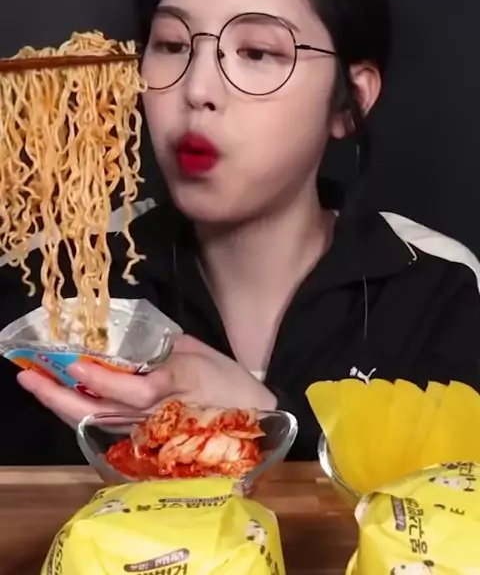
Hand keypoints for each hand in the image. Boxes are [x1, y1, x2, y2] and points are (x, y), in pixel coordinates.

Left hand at [17, 334, 276, 426]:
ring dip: (62, 405)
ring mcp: (146, 427)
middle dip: (60, 396)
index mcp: (173, 387)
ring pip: (97, 422)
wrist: (248, 415)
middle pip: (101, 412)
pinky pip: (107, 424)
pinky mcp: (145, 436)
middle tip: (29, 376)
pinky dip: (82, 412)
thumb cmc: (225, 379)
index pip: (132, 389)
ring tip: (36, 384)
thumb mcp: (196, 351)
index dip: (101, 380)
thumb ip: (162, 346)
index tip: (73, 364)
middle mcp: (153, 413)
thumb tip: (126, 339)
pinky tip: (63, 398)